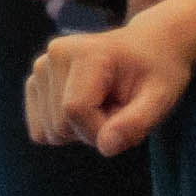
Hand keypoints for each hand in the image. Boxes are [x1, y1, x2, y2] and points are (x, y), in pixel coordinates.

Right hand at [26, 22, 192, 156]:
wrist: (147, 48)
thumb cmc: (157, 73)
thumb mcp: (160, 99)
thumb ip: (136, 124)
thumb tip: (106, 147)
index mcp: (85, 52)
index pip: (75, 110)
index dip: (101, 130)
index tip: (125, 121)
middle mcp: (54, 54)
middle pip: (60, 124)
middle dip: (92, 130)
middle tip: (118, 109)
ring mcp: (41, 66)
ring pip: (49, 130)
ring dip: (80, 131)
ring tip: (105, 106)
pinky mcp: (35, 80)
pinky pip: (40, 129)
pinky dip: (66, 130)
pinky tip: (87, 109)